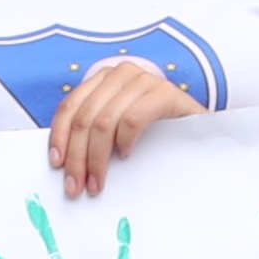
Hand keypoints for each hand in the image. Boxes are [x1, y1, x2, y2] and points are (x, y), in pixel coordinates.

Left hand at [44, 61, 199, 196]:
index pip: (70, 106)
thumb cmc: (157, 132)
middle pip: (85, 117)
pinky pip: (133, 119)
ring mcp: (145, 81)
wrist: (201, 131)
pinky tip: (125, 155)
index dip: (60, 136)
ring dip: (96, 158)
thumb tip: (64, 160)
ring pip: (104, 122)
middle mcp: (122, 74)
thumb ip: (94, 132)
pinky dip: (125, 141)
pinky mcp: (165, 93)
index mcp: (104, 78)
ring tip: (97, 182)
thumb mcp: (117, 127)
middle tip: (75, 185)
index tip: (57, 164)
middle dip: (77, 156)